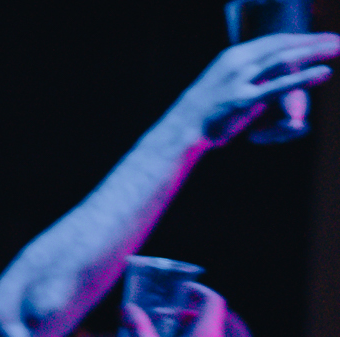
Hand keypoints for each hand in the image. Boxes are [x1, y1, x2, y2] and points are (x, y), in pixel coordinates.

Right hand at [168, 34, 336, 145]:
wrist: (180, 130)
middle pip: (283, 45)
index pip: (273, 41)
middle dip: (312, 41)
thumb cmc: (202, 113)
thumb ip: (243, 78)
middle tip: (336, 40)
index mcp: (233, 56)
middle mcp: (238, 63)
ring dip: (314, 52)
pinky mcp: (244, 100)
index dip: (298, 38)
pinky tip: (324, 73)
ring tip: (337, 48)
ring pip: (284, 59)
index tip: (317, 39)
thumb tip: (260, 79)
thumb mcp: (221, 85)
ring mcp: (241, 81)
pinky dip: (304, 78)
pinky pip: (279, 86)